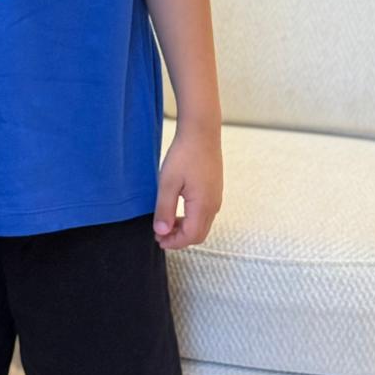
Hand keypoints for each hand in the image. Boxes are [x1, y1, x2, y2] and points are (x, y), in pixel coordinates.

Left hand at [153, 124, 222, 250]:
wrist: (201, 132)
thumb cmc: (184, 154)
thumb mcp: (168, 182)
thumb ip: (165, 209)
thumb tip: (161, 233)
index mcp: (203, 206)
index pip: (190, 236)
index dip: (174, 242)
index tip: (158, 240)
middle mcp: (214, 205)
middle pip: (199, 234)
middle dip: (180, 239)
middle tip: (160, 236)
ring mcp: (216, 197)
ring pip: (202, 224)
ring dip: (185, 229)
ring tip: (167, 224)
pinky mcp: (215, 190)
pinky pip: (205, 213)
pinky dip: (191, 219)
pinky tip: (178, 210)